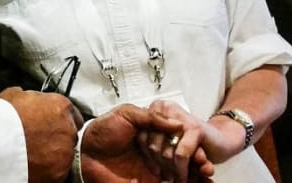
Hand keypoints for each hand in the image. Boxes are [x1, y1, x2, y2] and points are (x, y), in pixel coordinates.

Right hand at [0, 87, 78, 182]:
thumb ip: (29, 97)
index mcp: (61, 106)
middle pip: (69, 136)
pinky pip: (56, 172)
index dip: (60, 121)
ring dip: (52, 155)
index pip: (73, 115)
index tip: (51, 125)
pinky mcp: (59, 173)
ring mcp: (65, 152)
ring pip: (64, 156)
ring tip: (33, 155)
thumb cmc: (4, 118)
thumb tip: (26, 97)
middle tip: (38, 140)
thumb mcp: (14, 95)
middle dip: (57, 138)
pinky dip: (47, 171)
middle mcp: (68, 129)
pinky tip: (32, 166)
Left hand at [81, 104, 212, 182]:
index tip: (205, 152)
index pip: (179, 141)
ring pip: (180, 174)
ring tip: (208, 178)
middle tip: (209, 167)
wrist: (83, 154)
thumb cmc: (102, 131)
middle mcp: (155, 152)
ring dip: (196, 177)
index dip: (193, 147)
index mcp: (152, 135)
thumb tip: (177, 125)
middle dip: (199, 164)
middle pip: (184, 160)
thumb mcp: (126, 114)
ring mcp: (153, 170)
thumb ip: (152, 118)